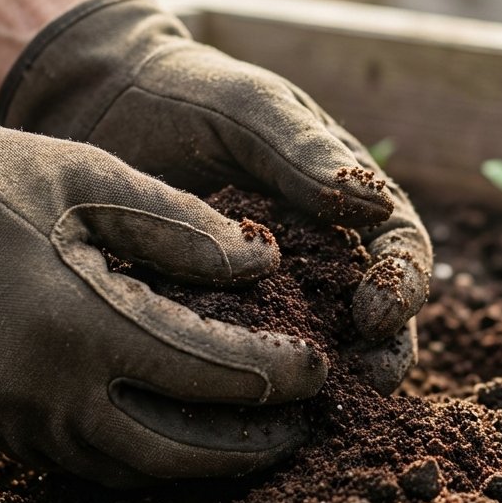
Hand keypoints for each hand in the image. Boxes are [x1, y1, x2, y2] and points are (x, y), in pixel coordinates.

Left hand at [0, 0, 431, 394]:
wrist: (96, 102)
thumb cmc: (184, 93)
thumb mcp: (245, 108)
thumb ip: (303, 150)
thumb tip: (377, 205)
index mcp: (348, 197)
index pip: (401, 249)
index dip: (405, 285)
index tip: (377, 313)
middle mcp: (322, 253)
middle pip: (378, 318)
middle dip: (382, 353)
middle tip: (365, 383)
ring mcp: (273, 294)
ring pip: (318, 350)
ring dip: (326, 383)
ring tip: (314, 409)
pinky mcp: (219, 322)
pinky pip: (245, 361)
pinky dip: (251, 386)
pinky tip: (236, 409)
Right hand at [0, 71, 330, 486]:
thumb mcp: (93, 178)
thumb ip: (184, 226)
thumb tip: (265, 263)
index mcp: (85, 322)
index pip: (211, 373)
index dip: (276, 376)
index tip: (318, 367)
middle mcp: (50, 391)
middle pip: (179, 450)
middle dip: (251, 445)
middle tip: (299, 426)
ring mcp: (16, 420)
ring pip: (130, 469)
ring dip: (198, 463)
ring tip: (250, 438)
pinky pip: (83, 463)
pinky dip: (140, 456)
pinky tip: (174, 431)